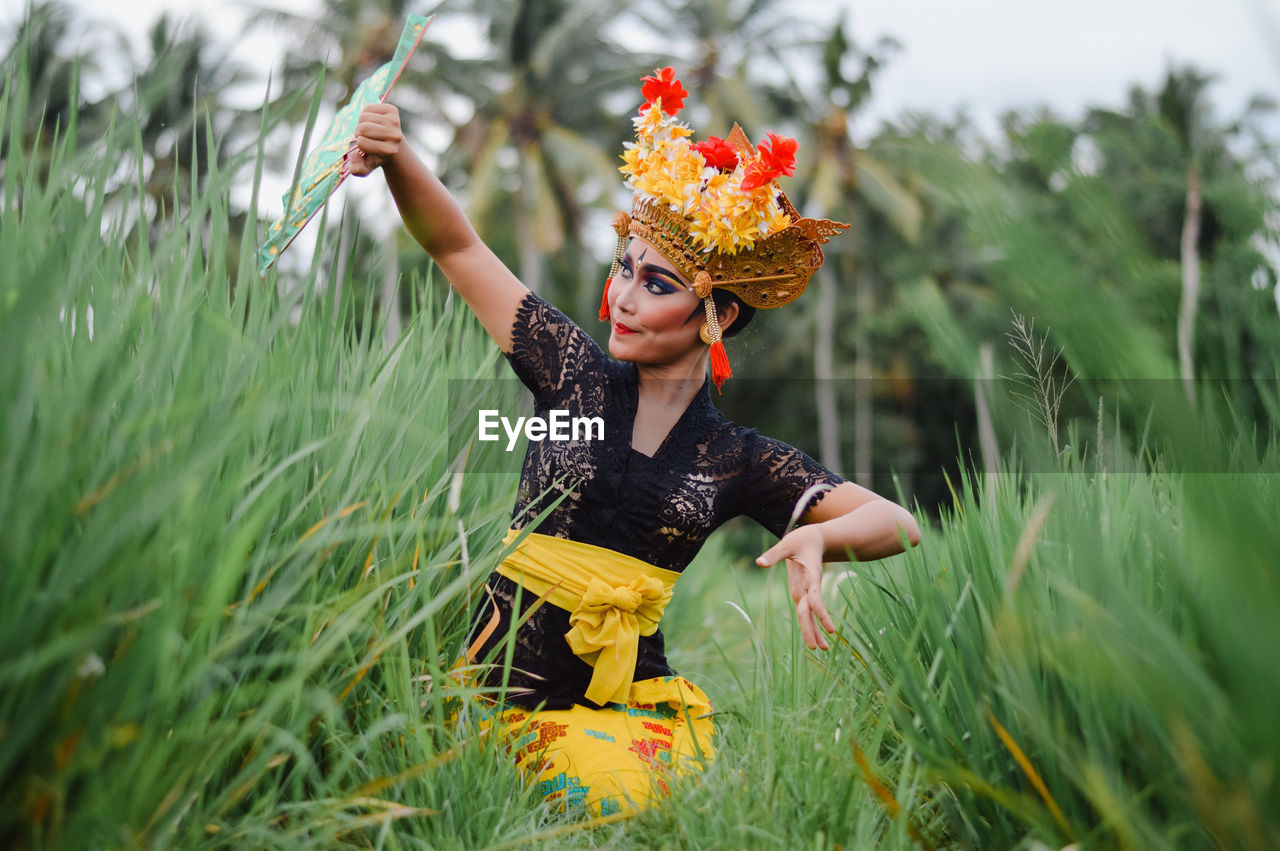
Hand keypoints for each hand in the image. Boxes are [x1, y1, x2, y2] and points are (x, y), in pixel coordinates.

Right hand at [347, 103, 403, 176]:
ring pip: (364, 117)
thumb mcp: (366, 166)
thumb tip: (353, 156)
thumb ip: (357, 169)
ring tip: (369, 128)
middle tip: (365, 136)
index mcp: (389, 151)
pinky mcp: (392, 110)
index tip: (366, 146)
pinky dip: (365, 113)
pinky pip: (368, 108)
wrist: (390, 142)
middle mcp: (396, 137)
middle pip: (363, 128)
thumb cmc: (375, 154)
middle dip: (359, 132)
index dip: (359, 143)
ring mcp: (395, 122)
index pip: (361, 143)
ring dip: (361, 123)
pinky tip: (372, 120)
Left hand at [756, 524, 835, 649]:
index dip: (821, 613)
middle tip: (820, 649)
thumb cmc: (801, 540)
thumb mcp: (787, 544)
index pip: (816, 599)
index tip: (830, 628)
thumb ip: (774, 554)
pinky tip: (813, 636)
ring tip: (822, 649)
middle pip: (811, 612)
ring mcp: (807, 591)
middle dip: (815, 629)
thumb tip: (759, 563)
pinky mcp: (802, 591)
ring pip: (810, 614)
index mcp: (811, 577)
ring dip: (815, 630)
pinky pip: (806, 610)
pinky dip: (809, 623)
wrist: (814, 538)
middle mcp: (810, 587)